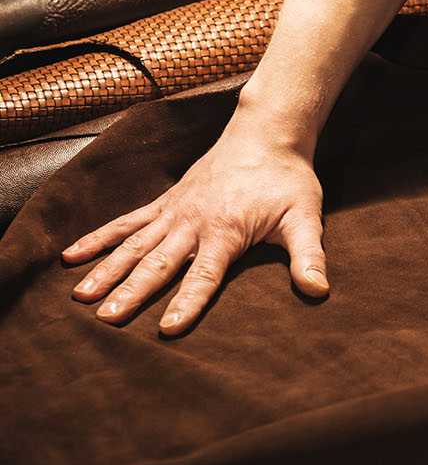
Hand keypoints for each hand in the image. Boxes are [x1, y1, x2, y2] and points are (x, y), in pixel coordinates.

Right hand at [62, 117, 328, 334]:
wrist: (267, 134)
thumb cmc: (288, 180)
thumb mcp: (305, 218)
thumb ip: (309, 256)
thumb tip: (319, 291)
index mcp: (226, 232)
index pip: (204, 276)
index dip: (187, 303)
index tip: (167, 330)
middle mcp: (193, 222)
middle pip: (158, 263)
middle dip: (131, 292)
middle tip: (106, 318)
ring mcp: (174, 211)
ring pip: (134, 245)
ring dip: (106, 269)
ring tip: (80, 296)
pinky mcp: (165, 202)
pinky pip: (127, 223)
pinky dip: (99, 238)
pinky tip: (72, 256)